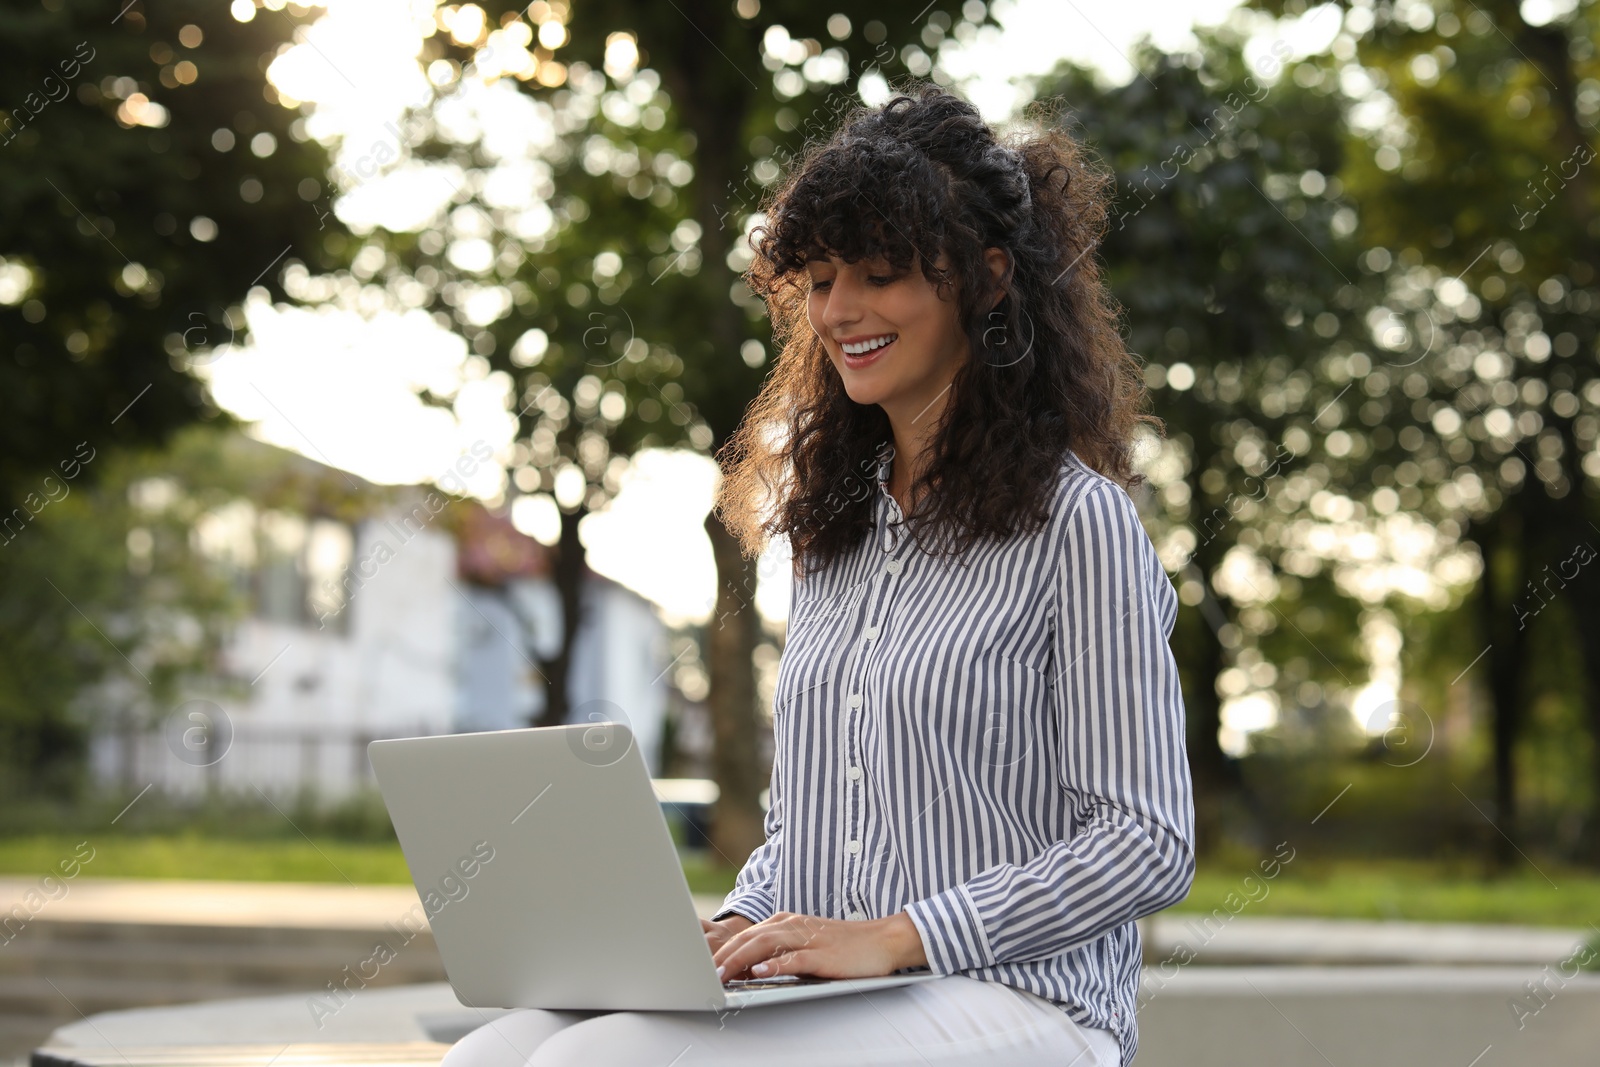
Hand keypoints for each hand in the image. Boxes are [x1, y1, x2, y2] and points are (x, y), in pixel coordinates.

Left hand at [710, 911, 927, 981]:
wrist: (881, 941)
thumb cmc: (842, 947)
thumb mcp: (804, 946)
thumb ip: (777, 954)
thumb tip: (747, 970)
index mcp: (785, 922)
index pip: (745, 936)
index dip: (721, 951)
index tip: (702, 967)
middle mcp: (792, 925)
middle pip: (748, 938)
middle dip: (722, 956)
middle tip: (701, 973)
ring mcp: (807, 938)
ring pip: (765, 945)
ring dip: (739, 960)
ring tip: (720, 973)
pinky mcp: (822, 954)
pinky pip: (794, 958)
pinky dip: (774, 965)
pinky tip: (759, 972)